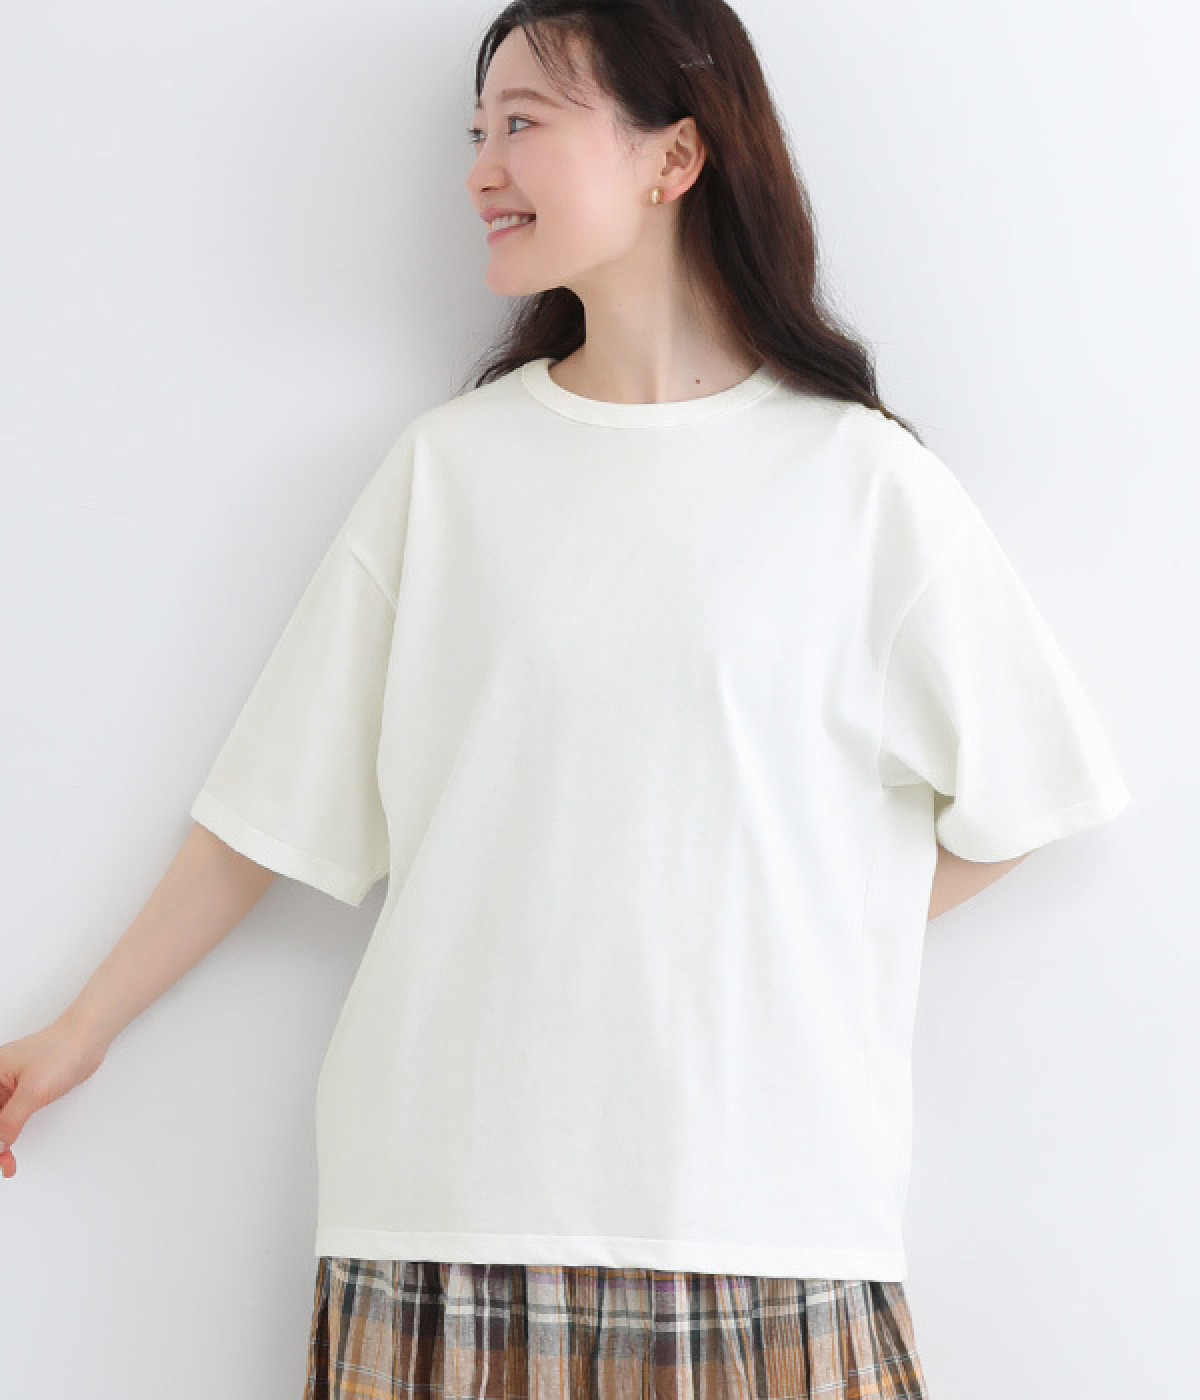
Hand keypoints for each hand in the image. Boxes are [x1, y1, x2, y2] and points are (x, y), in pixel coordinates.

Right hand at [0, 1020, 107, 1179]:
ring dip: (0, 1142)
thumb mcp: (32, 1092)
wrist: (88, 1039)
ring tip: (7, 1165)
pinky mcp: (23, 1091)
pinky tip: (9, 1150)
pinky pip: (9, 1117)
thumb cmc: (61, 1052)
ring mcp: (9, 1085)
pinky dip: (9, 1134)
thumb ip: (10, 1122)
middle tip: (2, 1163)